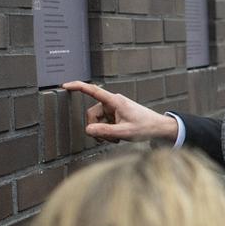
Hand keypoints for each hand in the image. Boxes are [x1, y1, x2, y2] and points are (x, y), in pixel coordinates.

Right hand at [62, 81, 178, 142]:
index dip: (78, 87)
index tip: (65, 85)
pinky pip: (104, 123)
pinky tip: (117, 137)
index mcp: (114, 101)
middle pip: (92, 114)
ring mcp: (114, 108)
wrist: (159, 128)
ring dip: (104, 132)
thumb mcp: (125, 132)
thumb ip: (105, 132)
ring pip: (98, 121)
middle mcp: (112, 102)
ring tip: (116, 139)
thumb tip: (88, 130)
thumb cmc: (146, 127)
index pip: (92, 90)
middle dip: (97, 128)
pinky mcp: (116, 114)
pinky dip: (108, 131)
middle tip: (108, 140)